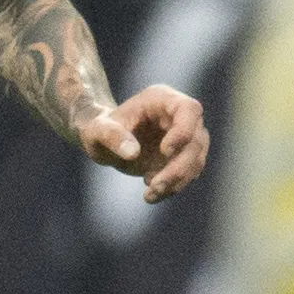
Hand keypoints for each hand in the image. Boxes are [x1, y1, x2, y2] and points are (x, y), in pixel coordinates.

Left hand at [76, 85, 209, 200]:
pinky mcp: (182, 156)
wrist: (102, 141)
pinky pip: (188, 173)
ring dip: (177, 181)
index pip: (189, 109)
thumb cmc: (99, 128)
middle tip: (153, 186)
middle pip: (196, 140)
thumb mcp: (97, 130)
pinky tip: (151, 192)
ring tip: (150, 194)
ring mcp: (184, 137)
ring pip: (196, 159)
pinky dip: (173, 186)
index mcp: (161, 99)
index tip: (165, 151)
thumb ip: (112, 136)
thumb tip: (132, 153)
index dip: (184, 131)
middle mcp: (178, 116)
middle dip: (178, 167)